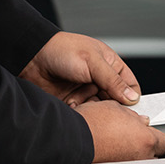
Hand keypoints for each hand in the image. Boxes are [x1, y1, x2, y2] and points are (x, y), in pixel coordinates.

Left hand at [21, 32, 141, 107]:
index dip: (131, 98)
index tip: (129, 108)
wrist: (32, 58)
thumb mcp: (93, 62)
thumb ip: (114, 81)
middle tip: (102, 106)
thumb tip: (132, 96)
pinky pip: (84, 112)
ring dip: (92, 108)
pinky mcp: (73, 100)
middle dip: (109, 105)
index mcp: (110, 65)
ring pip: (99, 108)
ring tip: (81, 100)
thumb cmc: (62, 50)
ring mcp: (86, 90)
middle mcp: (100, 79)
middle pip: (115, 100)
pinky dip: (80, 111)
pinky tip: (72, 104)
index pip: (130, 86)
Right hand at [77, 100, 164, 162]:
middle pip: (153, 157)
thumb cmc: (89, 125)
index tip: (148, 136)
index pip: (164, 142)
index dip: (155, 138)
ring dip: (133, 163)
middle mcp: (141, 159)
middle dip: (144, 150)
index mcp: (146, 140)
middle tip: (130, 142)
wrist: (69, 140)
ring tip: (117, 153)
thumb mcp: (115, 109)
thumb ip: (134, 117)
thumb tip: (140, 121)